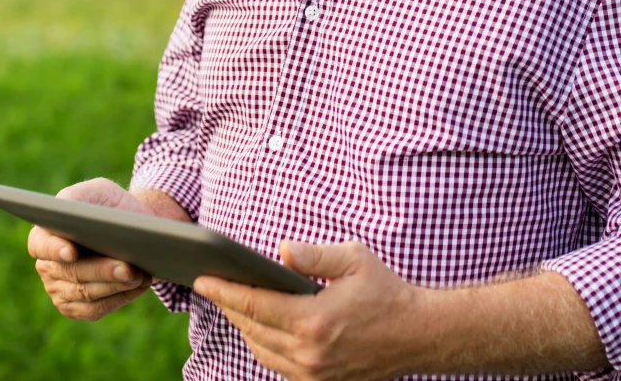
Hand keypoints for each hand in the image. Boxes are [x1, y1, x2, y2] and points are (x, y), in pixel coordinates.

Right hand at [27, 177, 185, 321]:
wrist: (131, 230)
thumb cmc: (110, 206)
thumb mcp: (97, 191)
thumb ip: (79, 198)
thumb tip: (72, 214)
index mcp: (44, 234)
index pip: (40, 244)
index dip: (54, 249)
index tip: (72, 252)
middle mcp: (47, 266)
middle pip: (71, 272)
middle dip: (101, 270)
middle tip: (128, 267)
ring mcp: (60, 290)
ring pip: (86, 294)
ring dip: (116, 286)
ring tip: (140, 276)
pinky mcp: (78, 307)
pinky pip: (96, 309)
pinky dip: (120, 298)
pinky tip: (139, 286)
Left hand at [194, 239, 425, 380]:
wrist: (417, 334)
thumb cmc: (386, 292)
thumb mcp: (354, 260)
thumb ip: (314, 255)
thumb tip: (280, 251)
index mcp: (313, 321)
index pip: (254, 305)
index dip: (224, 291)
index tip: (203, 279)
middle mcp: (308, 353)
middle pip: (251, 328)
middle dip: (230, 305)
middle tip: (214, 285)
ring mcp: (313, 373)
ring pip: (261, 350)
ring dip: (245, 327)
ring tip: (235, 303)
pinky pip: (277, 365)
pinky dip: (264, 345)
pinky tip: (262, 327)